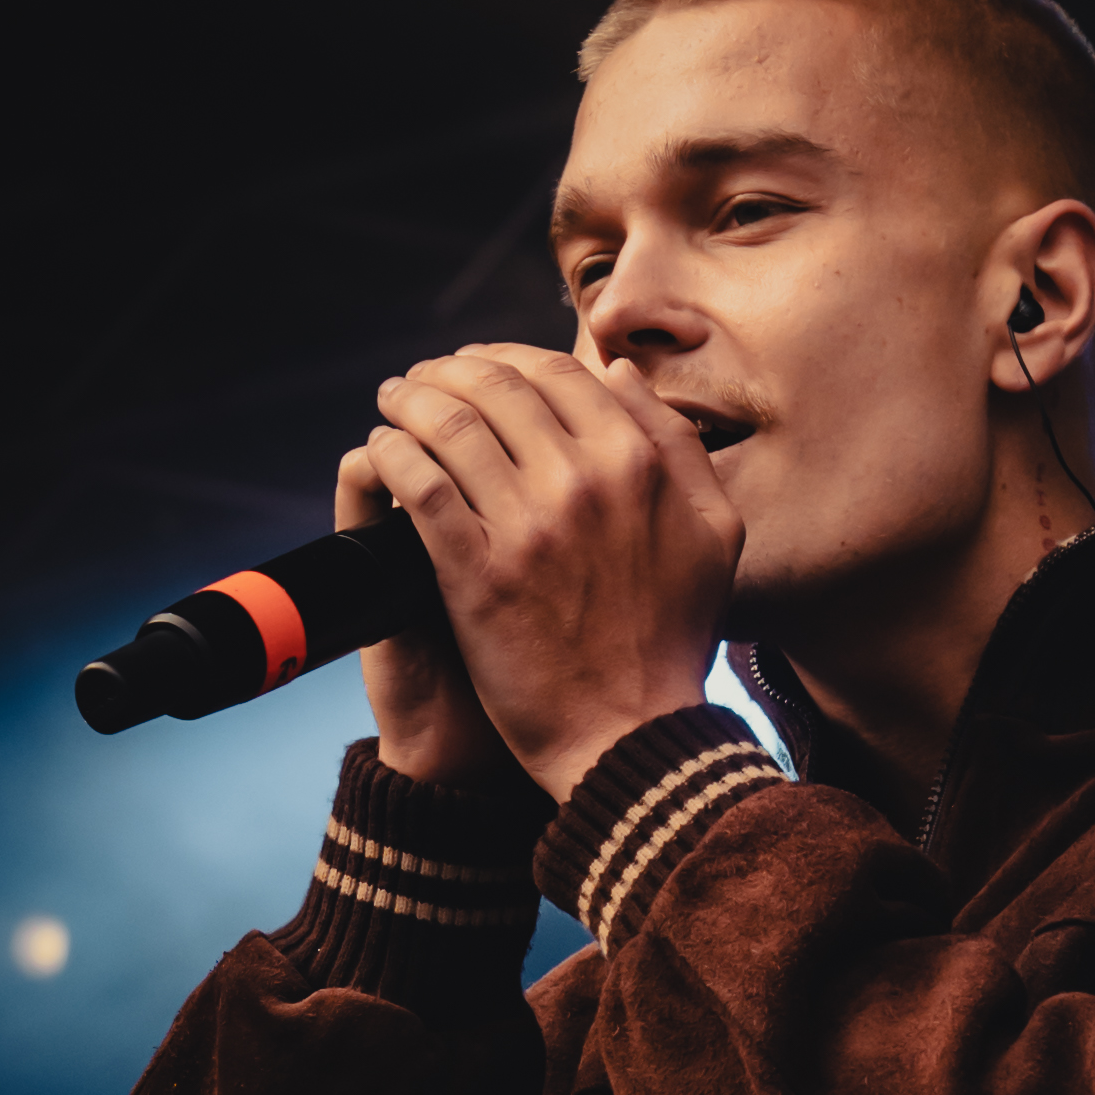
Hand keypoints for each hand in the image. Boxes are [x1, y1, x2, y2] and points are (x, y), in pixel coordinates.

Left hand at [341, 344, 742, 809]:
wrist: (631, 736)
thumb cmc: (672, 639)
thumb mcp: (714, 531)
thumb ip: (676, 443)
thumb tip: (620, 373)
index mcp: (639, 461)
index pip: (559, 373)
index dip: (507, 358)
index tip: (477, 365)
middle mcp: (585, 481)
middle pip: (496, 387)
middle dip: (448, 370)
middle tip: (422, 378)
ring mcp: (528, 526)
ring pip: (449, 424)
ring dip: (408, 400)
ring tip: (392, 402)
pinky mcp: (477, 573)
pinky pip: (419, 484)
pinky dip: (392, 453)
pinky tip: (380, 449)